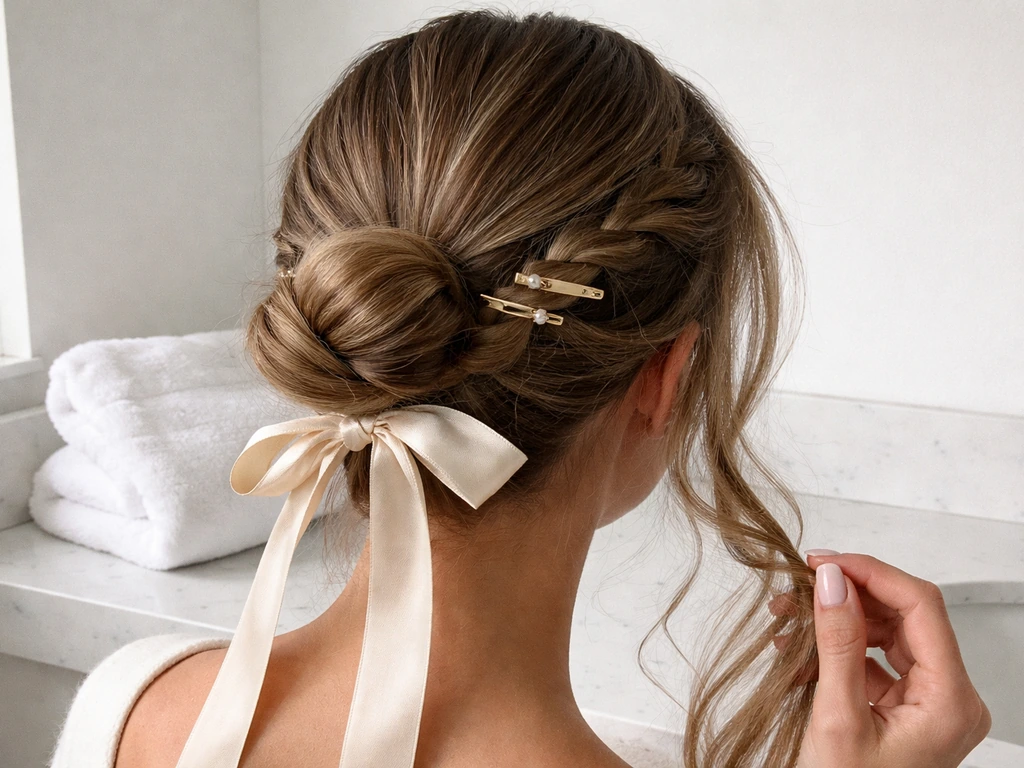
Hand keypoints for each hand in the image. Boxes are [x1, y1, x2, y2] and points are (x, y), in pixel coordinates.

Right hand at [769, 552, 991, 767]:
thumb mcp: (837, 719)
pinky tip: (798, 653)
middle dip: (847, 597)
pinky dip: (837, 651)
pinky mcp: (908, 710)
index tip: (822, 562)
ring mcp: (931, 704)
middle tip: (797, 588)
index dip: (870, 573)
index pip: (921, 605)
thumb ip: (838, 644)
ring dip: (836, 622)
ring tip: (787, 621)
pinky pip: (876, 661)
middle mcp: (952, 697)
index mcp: (951, 700)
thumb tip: (832, 581)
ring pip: (888, 634)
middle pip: (905, 616)